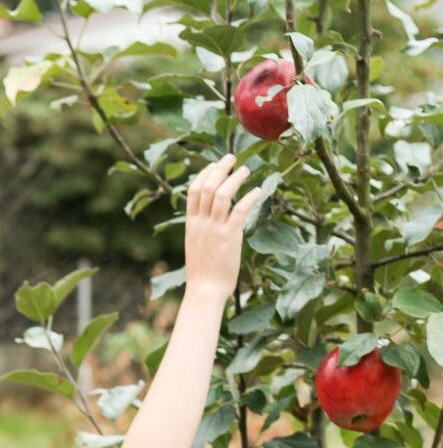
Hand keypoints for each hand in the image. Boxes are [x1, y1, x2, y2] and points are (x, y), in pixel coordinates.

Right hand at [184, 153, 260, 301]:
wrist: (204, 290)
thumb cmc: (203, 272)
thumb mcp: (196, 245)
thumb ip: (201, 229)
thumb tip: (210, 219)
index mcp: (191, 224)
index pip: (194, 190)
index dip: (204, 174)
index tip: (215, 165)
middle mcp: (201, 223)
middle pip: (207, 186)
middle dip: (220, 168)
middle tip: (232, 157)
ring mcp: (214, 229)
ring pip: (222, 194)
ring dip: (235, 178)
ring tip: (246, 170)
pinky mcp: (229, 237)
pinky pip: (239, 210)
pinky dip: (249, 198)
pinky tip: (257, 191)